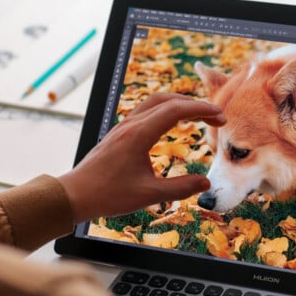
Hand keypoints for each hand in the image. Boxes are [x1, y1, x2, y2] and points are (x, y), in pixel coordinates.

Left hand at [58, 93, 225, 223]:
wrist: (73, 195)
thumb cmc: (108, 195)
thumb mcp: (148, 195)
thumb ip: (180, 188)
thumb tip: (206, 183)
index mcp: (139, 135)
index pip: (176, 110)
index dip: (202, 110)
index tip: (222, 117)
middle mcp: (131, 125)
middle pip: (168, 100)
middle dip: (195, 104)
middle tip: (217, 116)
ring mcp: (123, 127)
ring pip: (155, 102)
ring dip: (180, 104)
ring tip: (199, 115)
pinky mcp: (119, 133)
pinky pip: (146, 111)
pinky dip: (166, 110)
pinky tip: (173, 124)